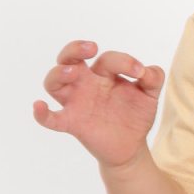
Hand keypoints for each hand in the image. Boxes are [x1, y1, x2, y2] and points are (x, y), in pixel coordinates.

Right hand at [33, 40, 164, 169]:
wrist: (132, 145)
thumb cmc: (136, 114)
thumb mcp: (149, 95)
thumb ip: (153, 79)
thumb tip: (148, 70)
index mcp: (103, 74)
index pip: (107, 59)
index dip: (124, 61)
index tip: (140, 72)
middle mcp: (85, 84)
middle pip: (68, 58)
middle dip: (75, 49)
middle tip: (91, 48)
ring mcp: (76, 102)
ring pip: (53, 82)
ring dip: (59, 74)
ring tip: (73, 73)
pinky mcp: (72, 123)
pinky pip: (51, 119)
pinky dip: (41, 114)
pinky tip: (39, 106)